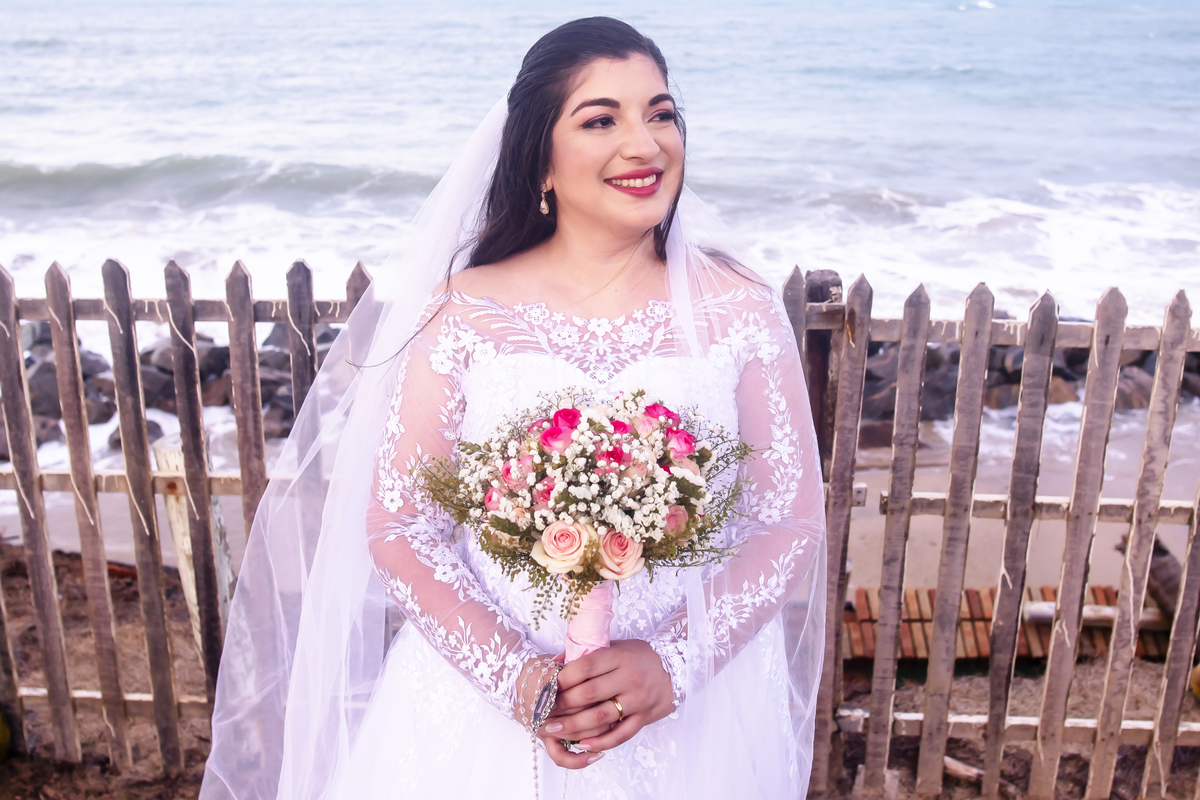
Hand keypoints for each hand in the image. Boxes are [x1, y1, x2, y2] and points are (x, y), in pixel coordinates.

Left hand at [535, 639, 674, 768]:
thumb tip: (556, 663)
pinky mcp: (644, 717)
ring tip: (554, 730)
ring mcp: (638, 700)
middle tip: (544, 710)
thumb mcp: (617, 647)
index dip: (563, 678)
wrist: (677, 666)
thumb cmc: (640, 656)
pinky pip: (621, 734)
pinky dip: (601, 741)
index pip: (585, 667)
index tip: (548, 686)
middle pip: (589, 693)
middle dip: (562, 704)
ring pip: (601, 717)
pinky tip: (582, 744)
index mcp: (620, 657)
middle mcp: (629, 678)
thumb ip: (589, 654)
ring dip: (574, 725)